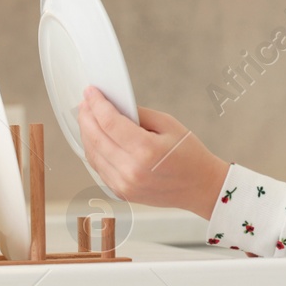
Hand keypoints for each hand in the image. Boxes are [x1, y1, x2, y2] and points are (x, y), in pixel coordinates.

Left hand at [76, 87, 228, 219]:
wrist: (200, 187)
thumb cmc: (190, 156)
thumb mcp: (168, 124)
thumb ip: (138, 114)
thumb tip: (114, 105)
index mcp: (146, 151)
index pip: (109, 122)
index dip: (96, 104)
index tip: (91, 92)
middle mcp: (131, 171)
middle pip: (96, 138)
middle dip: (86, 116)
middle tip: (85, 102)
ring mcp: (124, 185)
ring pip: (92, 154)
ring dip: (86, 133)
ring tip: (87, 118)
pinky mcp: (121, 193)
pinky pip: (98, 168)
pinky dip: (93, 151)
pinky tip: (94, 139)